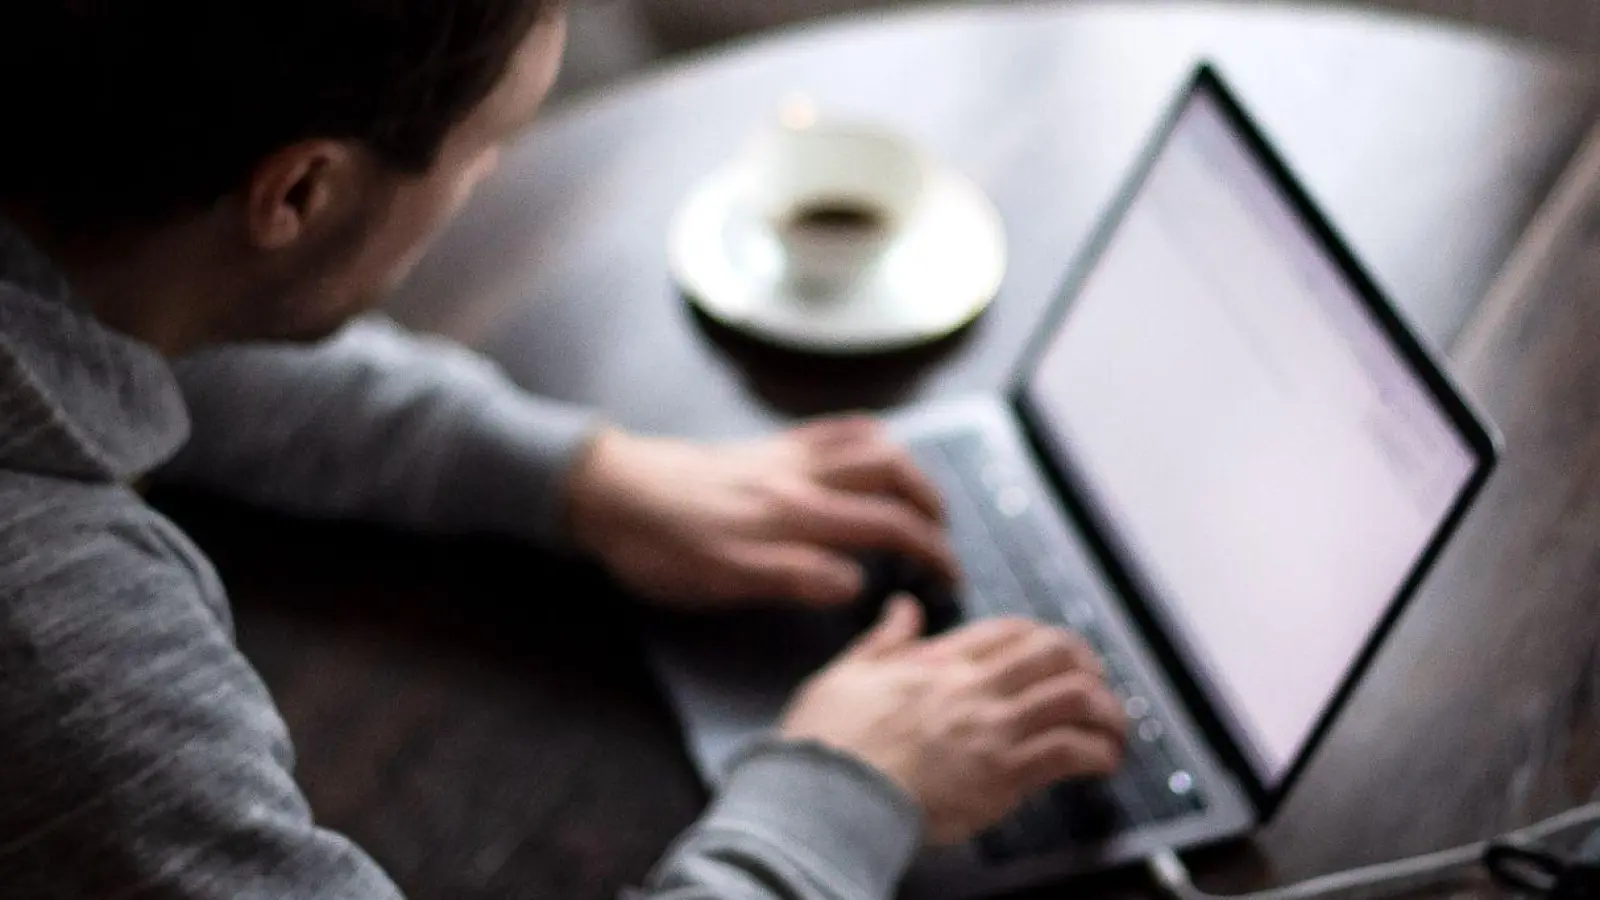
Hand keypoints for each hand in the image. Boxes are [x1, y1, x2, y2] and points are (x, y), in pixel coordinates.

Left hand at [565, 416, 959, 607]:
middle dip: (931, 506)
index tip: (952, 577)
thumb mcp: (720, 579)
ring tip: (922, 498)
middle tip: (946, 539)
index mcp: (794, 515)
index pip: (886, 526)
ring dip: (908, 469)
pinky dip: (868, 435)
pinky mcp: (765, 445)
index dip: (930, 550)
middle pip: (890, 476)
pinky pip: (832, 428)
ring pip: (869, 444)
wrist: (607, 490)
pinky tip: (875, 447)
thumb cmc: (658, 545)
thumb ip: (792, 577)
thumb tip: (857, 584)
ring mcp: (784, 454)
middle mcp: (799, 477)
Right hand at [779, 596, 1125, 845]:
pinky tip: (1103, 763)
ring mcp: (992, 729)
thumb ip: (883, 640)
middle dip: (1087, 667)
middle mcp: (973, 688)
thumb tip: (901, 609)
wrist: (827, 794)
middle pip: (1056, 653)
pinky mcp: (1002, 774)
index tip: (1056, 654)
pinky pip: (1069, 752)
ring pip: (1074, 698)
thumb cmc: (829, 743)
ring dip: (1105, 712)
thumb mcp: (846, 672)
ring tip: (1112, 730)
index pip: (1011, 631)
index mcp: (939, 662)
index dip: (1044, 637)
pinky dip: (1096, 754)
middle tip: (1095, 687)